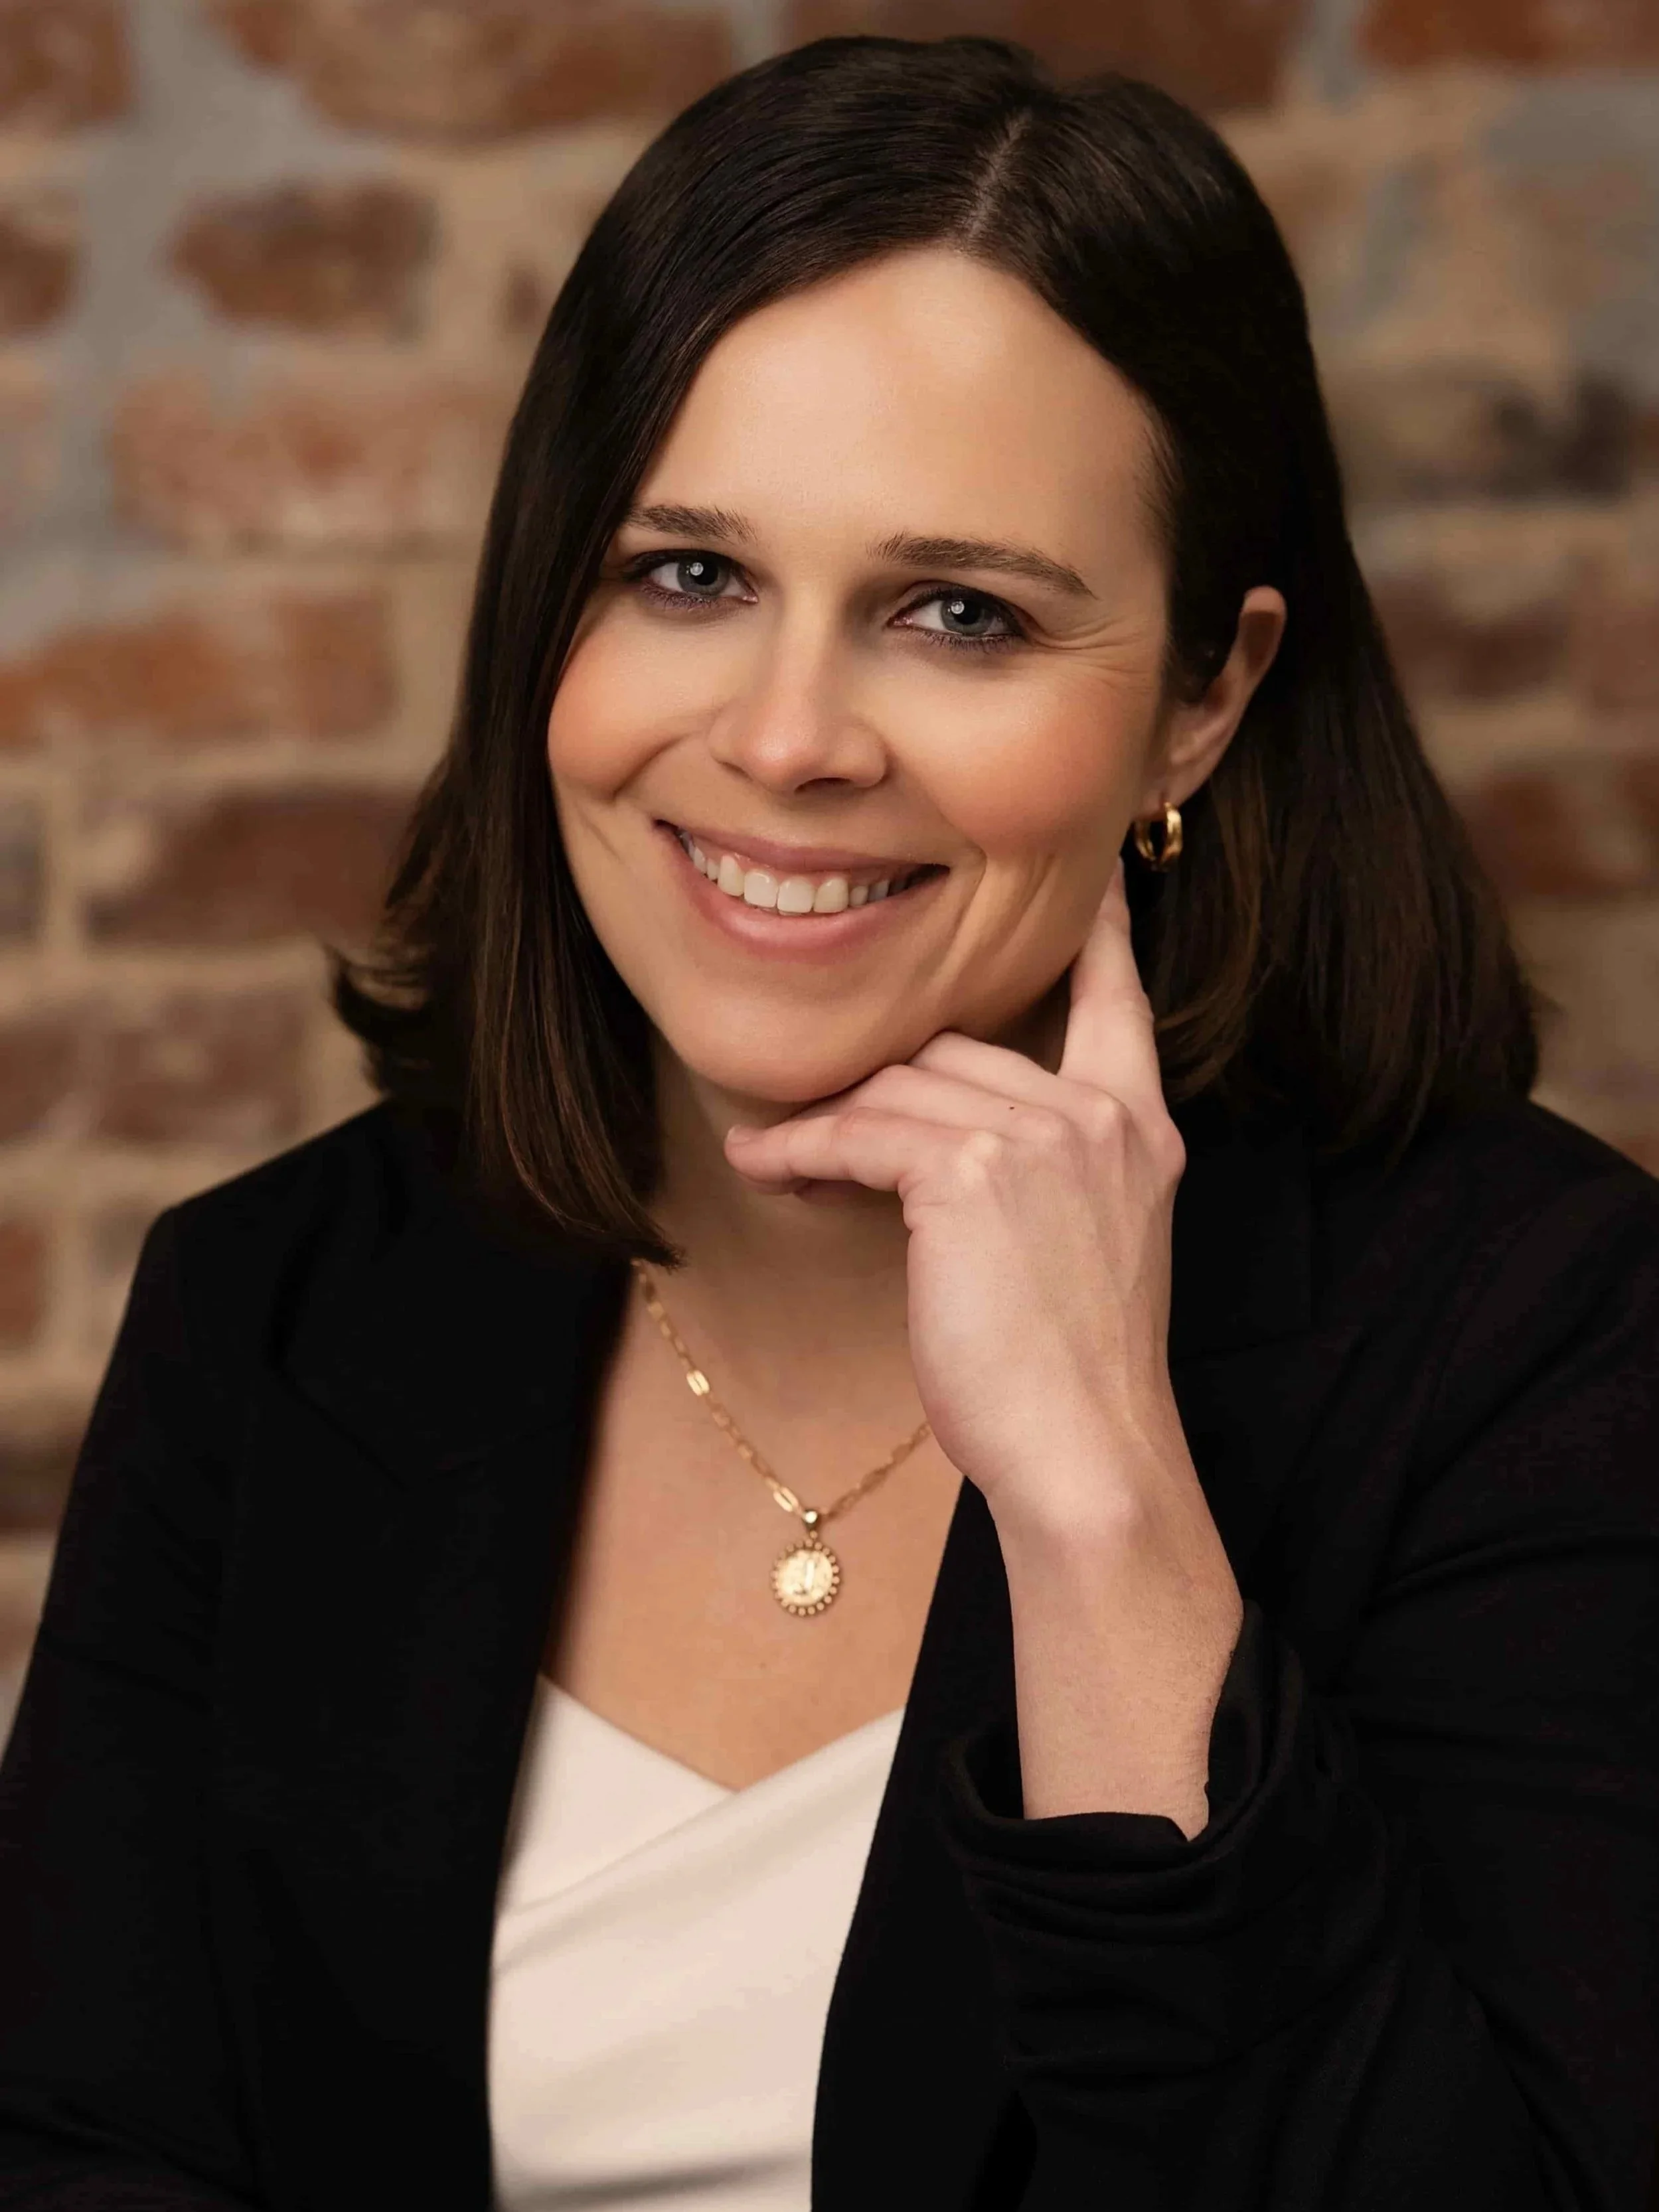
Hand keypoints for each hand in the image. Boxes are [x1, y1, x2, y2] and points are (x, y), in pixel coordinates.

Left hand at [723, 857, 1192, 1542]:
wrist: (1088, 1455)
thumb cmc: (1075, 1377)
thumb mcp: (1084, 1250)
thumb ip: (1042, 1175)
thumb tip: (943, 1150)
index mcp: (1139, 1131)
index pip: (1116, 1003)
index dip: (1101, 938)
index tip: (1095, 880)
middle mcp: (1097, 1116)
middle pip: (959, 1053)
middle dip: (881, 1092)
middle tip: (819, 1135)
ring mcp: (1039, 1136)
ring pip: (900, 1090)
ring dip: (827, 1124)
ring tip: (777, 1158)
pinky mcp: (968, 1172)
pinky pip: (859, 1134)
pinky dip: (801, 1151)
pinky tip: (768, 1168)